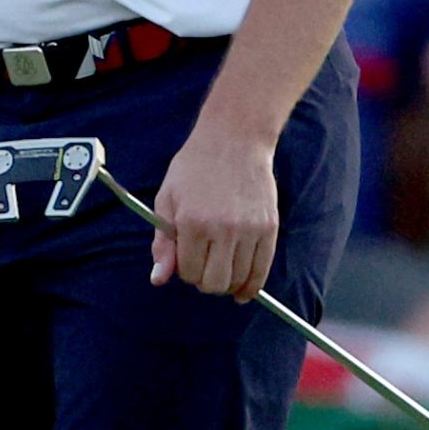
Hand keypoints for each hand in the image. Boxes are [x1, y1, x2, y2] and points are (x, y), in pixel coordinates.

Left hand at [151, 119, 279, 300]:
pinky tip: (243, 290)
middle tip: (203, 266)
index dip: (184, 271)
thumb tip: (158, 279)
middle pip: (214, 283)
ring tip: (221, 270)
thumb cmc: (195, 168)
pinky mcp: (269, 228)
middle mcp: (223, 229)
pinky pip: (262, 270)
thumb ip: (163, 242)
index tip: (185, 258)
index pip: (188, 272)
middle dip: (204, 282)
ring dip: (227, 283)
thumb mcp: (167, 199)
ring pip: (238, 280)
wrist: (234, 140)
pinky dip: (251, 285)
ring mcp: (250, 229)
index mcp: (193, 222)